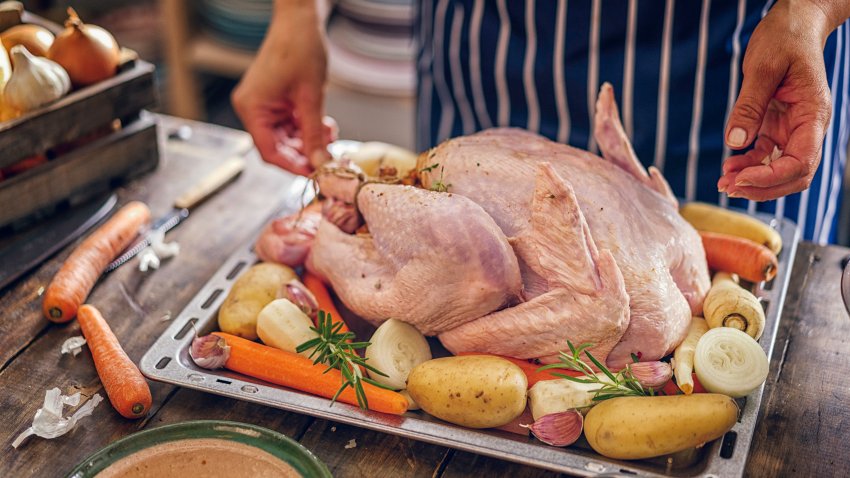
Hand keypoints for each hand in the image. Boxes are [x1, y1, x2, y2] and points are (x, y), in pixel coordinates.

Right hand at [231, 3, 335, 175]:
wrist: (300, 20)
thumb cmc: (300, 48)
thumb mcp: (311, 98)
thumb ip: (314, 134)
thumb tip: (319, 163)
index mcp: (251, 108)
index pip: (269, 151)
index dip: (293, 166)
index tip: (315, 174)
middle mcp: (251, 109)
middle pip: (277, 147)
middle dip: (304, 153)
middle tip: (328, 157)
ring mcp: (262, 105)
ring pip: (286, 138)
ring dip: (309, 140)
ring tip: (329, 135)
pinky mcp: (273, 101)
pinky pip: (289, 125)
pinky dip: (306, 128)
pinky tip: (323, 126)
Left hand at [718, 1, 833, 200]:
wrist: (791, 25)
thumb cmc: (783, 39)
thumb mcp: (762, 68)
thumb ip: (749, 105)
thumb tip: (735, 141)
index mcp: (814, 114)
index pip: (802, 161)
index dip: (772, 177)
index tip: (741, 179)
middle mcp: (808, 126)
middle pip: (794, 174)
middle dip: (762, 187)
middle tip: (728, 187)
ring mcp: (793, 128)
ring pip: (779, 169)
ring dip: (753, 180)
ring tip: (723, 181)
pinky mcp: (776, 126)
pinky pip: (765, 155)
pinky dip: (748, 165)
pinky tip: (729, 166)